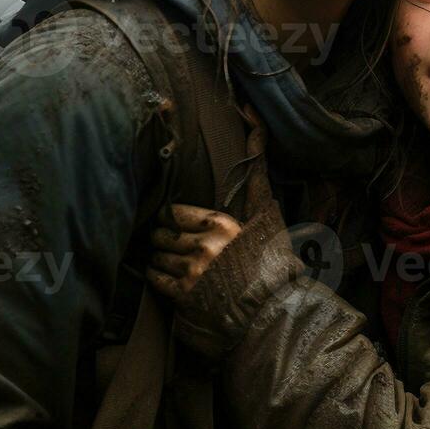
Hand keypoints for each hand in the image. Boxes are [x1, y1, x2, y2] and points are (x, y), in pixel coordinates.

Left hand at [145, 104, 285, 317]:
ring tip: (171, 261)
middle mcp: (205, 246)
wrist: (272, 310)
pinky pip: (156, 279)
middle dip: (162, 237)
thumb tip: (252, 118)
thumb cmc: (271, 261)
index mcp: (222, 224)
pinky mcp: (184, 296)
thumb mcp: (266, 216)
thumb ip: (255, 174)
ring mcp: (193, 272)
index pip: (175, 212)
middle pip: (162, 234)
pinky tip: (169, 278)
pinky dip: (158, 277)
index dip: (171, 218)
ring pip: (157, 256)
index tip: (173, 222)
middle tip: (168, 241)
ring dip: (160, 257)